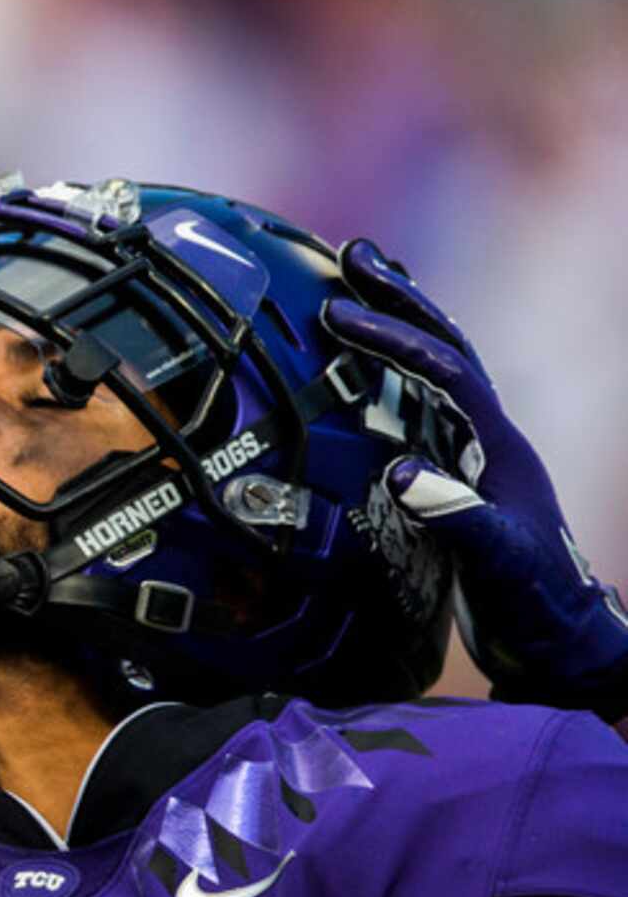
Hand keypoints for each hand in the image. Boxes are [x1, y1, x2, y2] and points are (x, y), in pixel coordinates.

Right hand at [319, 240, 627, 716]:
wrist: (559, 640)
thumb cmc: (533, 603)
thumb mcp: (496, 562)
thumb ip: (455, 515)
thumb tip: (399, 470)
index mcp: (498, 447)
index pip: (444, 371)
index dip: (393, 339)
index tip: (337, 315)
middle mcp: (493, 439)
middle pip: (450, 348)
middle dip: (402, 300)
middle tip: (353, 255)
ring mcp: (481, 455)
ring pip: (444, 367)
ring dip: (405, 323)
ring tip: (364, 286)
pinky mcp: (464, 476)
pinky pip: (430, 404)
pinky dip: (401, 371)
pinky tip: (374, 369)